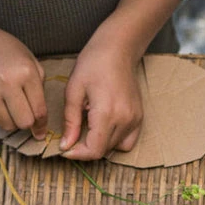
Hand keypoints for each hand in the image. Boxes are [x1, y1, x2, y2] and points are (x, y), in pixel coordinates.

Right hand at [0, 22, 46, 136]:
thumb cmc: (5, 50)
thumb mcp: (30, 60)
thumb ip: (40, 86)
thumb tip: (42, 117)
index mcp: (26, 73)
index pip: (39, 110)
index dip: (42, 124)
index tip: (41, 130)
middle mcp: (7, 83)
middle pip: (24, 122)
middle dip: (27, 123)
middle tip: (25, 116)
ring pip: (7, 125)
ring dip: (12, 122)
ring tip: (11, 110)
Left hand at [59, 33, 143, 159]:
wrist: (118, 50)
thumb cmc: (93, 64)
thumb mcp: (74, 91)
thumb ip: (71, 121)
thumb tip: (66, 145)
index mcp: (107, 113)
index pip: (94, 149)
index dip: (77, 154)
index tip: (65, 149)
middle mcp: (125, 120)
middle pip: (104, 151)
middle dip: (85, 149)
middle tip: (71, 138)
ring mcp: (135, 120)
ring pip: (116, 148)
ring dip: (99, 145)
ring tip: (87, 129)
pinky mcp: (139, 118)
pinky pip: (128, 141)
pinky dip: (115, 142)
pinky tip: (103, 129)